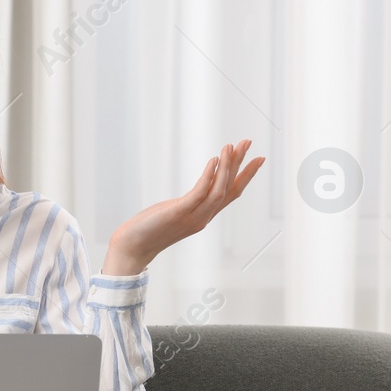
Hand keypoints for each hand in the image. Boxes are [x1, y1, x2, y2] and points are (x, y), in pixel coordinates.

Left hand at [105, 139, 264, 274]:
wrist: (132, 248)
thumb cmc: (148, 230)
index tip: (258, 158)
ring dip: (227, 167)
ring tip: (231, 146)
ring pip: (219, 189)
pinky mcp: (179, 213)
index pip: (231, 194)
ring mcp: (193, 216)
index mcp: (204, 216)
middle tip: (248, 142)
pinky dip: (209, 176)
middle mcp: (203, 217)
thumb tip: (193, 195)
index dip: (246, 176)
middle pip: (230, 188)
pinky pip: (199, 192)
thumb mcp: (173, 214)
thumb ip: (187, 205)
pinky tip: (213, 160)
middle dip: (241, 164)